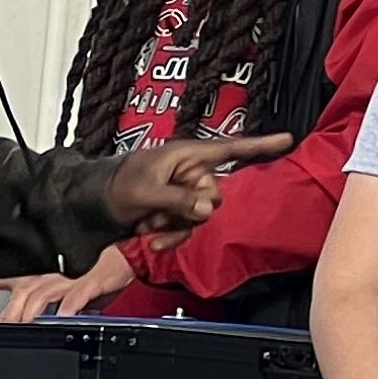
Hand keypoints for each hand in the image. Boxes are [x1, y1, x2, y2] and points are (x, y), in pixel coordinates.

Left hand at [0, 250, 132, 322]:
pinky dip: (68, 305)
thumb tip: (47, 321)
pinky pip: (76, 294)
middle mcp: (54, 274)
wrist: (130, 255)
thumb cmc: (102, 271)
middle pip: (22, 292)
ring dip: (30, 312)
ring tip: (25, 325)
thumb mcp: (72, 288)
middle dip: (10, 314)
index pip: (14, 287)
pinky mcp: (92, 282)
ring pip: (41, 293)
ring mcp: (71, 278)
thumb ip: (55, 303)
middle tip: (4, 329)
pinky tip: (63, 315)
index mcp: (45, 274)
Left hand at [103, 137, 289, 232]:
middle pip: (215, 194)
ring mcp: (183, 192)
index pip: (232, 148)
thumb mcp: (146, 191)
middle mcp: (190, 172)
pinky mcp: (175, 210)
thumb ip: (180, 199)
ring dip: (175, 226)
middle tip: (161, 214)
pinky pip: (188, 228)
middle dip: (189, 210)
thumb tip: (208, 208)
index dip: (260, 144)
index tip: (288, 139)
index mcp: (187, 155)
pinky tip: (151, 238)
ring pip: (201, 216)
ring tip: (149, 225)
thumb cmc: (114, 186)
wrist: (89, 205)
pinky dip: (170, 237)